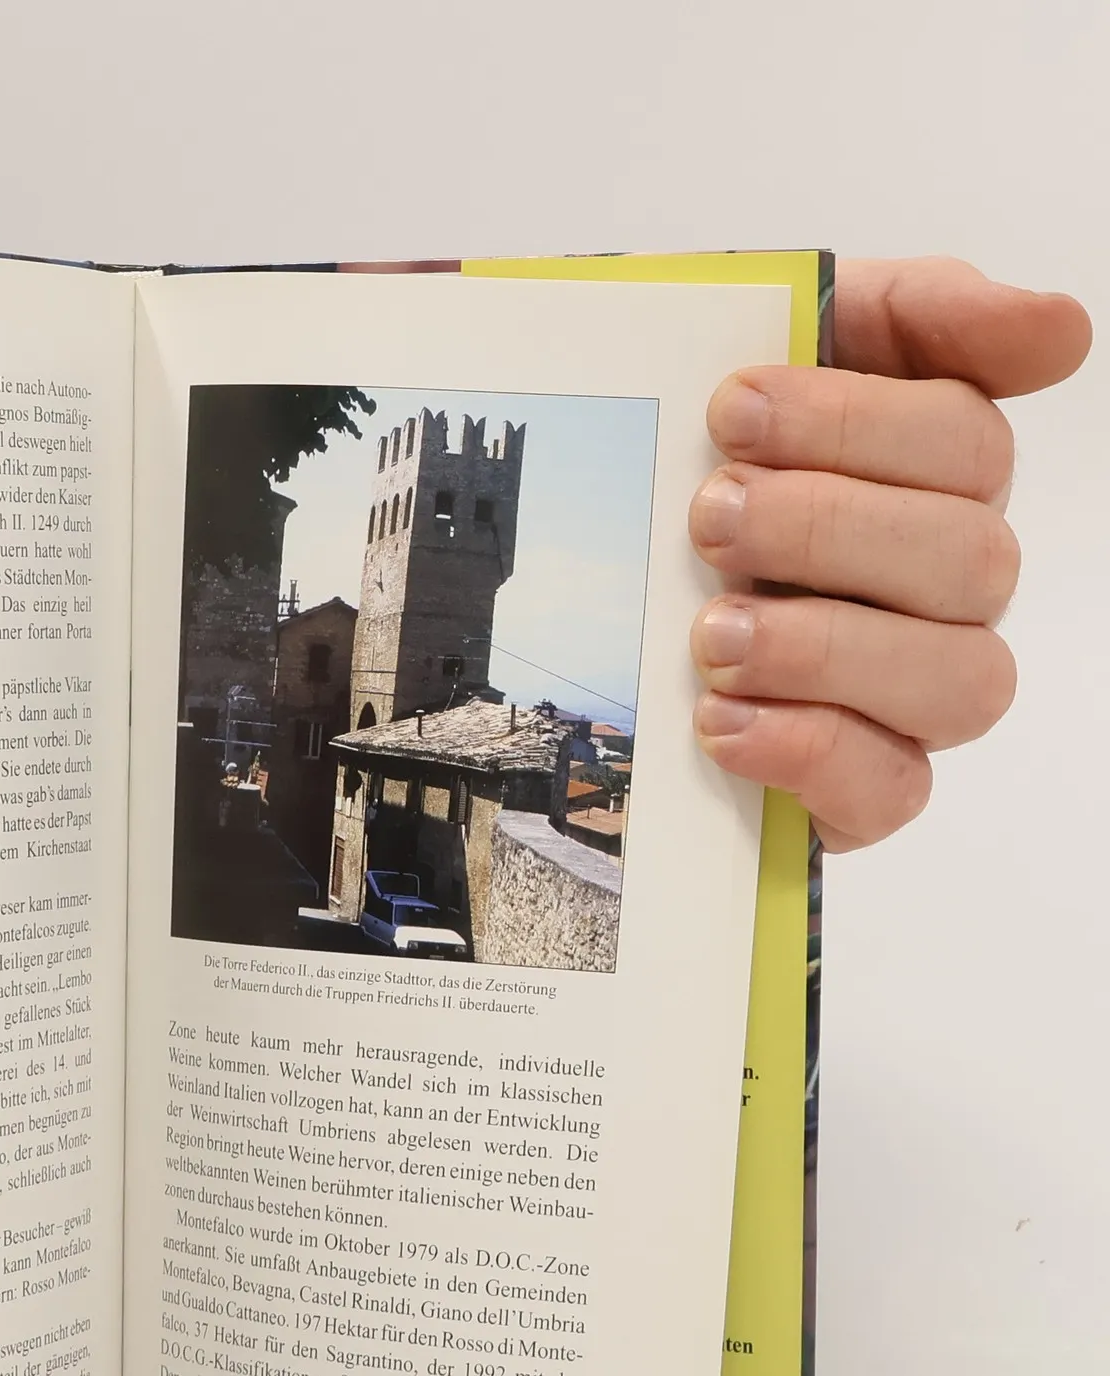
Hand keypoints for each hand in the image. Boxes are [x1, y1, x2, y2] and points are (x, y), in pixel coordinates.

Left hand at [688, 258, 1090, 848]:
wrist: (590, 582)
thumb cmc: (692, 467)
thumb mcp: (768, 345)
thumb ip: (911, 311)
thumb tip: (1059, 330)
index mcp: (932, 471)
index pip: (962, 439)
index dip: (855, 421)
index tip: (733, 407)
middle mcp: (944, 583)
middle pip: (969, 558)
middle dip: (827, 529)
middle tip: (710, 517)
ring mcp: (913, 691)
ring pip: (960, 678)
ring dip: (825, 647)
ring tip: (711, 633)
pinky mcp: (862, 786)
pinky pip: (892, 788)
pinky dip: (808, 752)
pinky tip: (720, 719)